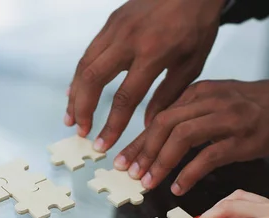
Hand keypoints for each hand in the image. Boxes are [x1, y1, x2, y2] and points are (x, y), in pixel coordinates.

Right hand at [65, 0, 224, 150]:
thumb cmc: (197, 25)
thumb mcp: (191, 64)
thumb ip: (168, 96)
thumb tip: (147, 125)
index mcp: (153, 53)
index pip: (125, 98)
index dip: (111, 125)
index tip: (103, 144)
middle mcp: (128, 40)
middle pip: (93, 80)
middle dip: (83, 110)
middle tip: (81, 132)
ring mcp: (116, 29)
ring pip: (84, 65)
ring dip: (75, 95)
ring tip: (71, 118)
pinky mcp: (110, 23)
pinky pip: (89, 52)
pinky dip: (79, 76)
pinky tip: (76, 91)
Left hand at [114, 80, 268, 193]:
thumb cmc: (251, 108)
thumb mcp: (215, 102)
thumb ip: (187, 116)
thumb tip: (154, 140)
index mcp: (198, 91)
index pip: (159, 116)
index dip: (138, 141)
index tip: (122, 160)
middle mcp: (209, 100)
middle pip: (164, 124)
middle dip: (143, 151)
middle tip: (131, 173)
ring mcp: (226, 119)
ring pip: (182, 137)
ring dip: (161, 162)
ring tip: (149, 182)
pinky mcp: (241, 139)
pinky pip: (207, 157)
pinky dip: (188, 174)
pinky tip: (178, 187)